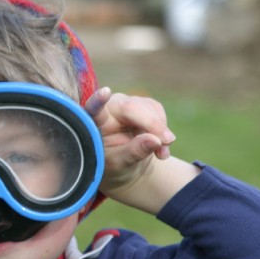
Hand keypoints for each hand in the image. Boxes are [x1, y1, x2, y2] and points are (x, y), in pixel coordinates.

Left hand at [85, 88, 197, 213]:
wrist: (126, 165)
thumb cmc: (115, 165)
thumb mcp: (121, 164)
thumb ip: (134, 152)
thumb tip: (156, 140)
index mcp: (93, 123)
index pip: (93, 109)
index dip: (98, 101)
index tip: (104, 93)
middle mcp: (107, 108)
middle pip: (131, 107)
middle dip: (152, 124)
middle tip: (166, 141)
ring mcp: (124, 104)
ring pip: (148, 107)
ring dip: (160, 130)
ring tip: (161, 155)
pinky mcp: (140, 104)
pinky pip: (157, 111)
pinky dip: (163, 129)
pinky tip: (162, 147)